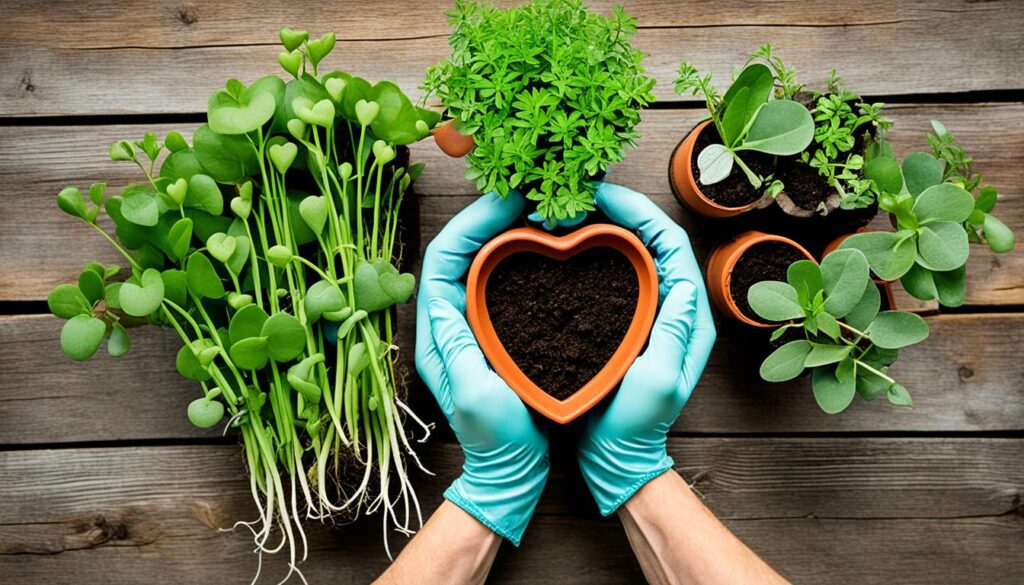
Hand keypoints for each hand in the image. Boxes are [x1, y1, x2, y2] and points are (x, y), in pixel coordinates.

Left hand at [415, 192, 548, 544]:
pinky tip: (548, 248)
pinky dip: (521, 256)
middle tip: (527, 193)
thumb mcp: (475, 394)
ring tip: (538, 210)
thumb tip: (442, 293)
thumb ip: (458, 346)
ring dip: (505, 231)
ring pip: (482, 260)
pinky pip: (502, 280)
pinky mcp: (495, 331)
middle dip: (490, 215)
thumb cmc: (494, 438)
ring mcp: (471, 324)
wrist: (510, 469)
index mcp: (438, 331)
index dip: (472, 222)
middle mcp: (449, 321)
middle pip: (462, 249)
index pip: (444, 257)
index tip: (507, 201)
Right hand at [578, 183, 716, 514]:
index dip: (642, 213)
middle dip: (621, 211)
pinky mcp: (622, 324)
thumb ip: (673, 332)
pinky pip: (611, 277)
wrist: (618, 456)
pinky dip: (591, 256)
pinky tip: (564, 250)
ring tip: (572, 213)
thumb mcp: (660, 379)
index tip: (606, 197)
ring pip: (630, 255)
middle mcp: (671, 308)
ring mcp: (646, 314)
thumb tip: (684, 280)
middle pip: (651, 241)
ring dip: (605, 229)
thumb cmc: (638, 424)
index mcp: (688, 316)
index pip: (671, 245)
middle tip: (583, 196)